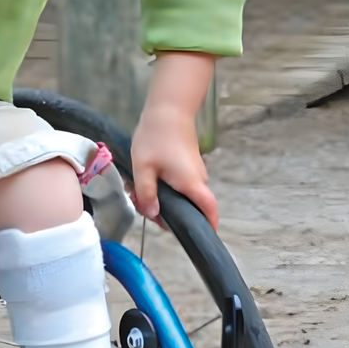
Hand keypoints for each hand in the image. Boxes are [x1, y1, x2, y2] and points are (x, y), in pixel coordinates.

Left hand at [130, 52, 217, 229]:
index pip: (208, 211)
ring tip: (139, 190)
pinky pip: (180, 183)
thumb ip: (147, 194)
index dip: (208, 227)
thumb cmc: (156, 137)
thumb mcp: (144, 168)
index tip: (199, 239)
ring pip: (182, 194)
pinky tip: (146, 179)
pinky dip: (165, 186)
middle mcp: (198, 179)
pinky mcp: (188, 163)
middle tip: (144, 206)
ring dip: (163, 197)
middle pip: (190, 206)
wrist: (168, 108)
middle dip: (168, 213)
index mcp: (191, 184)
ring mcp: (195, 170)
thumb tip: (153, 215)